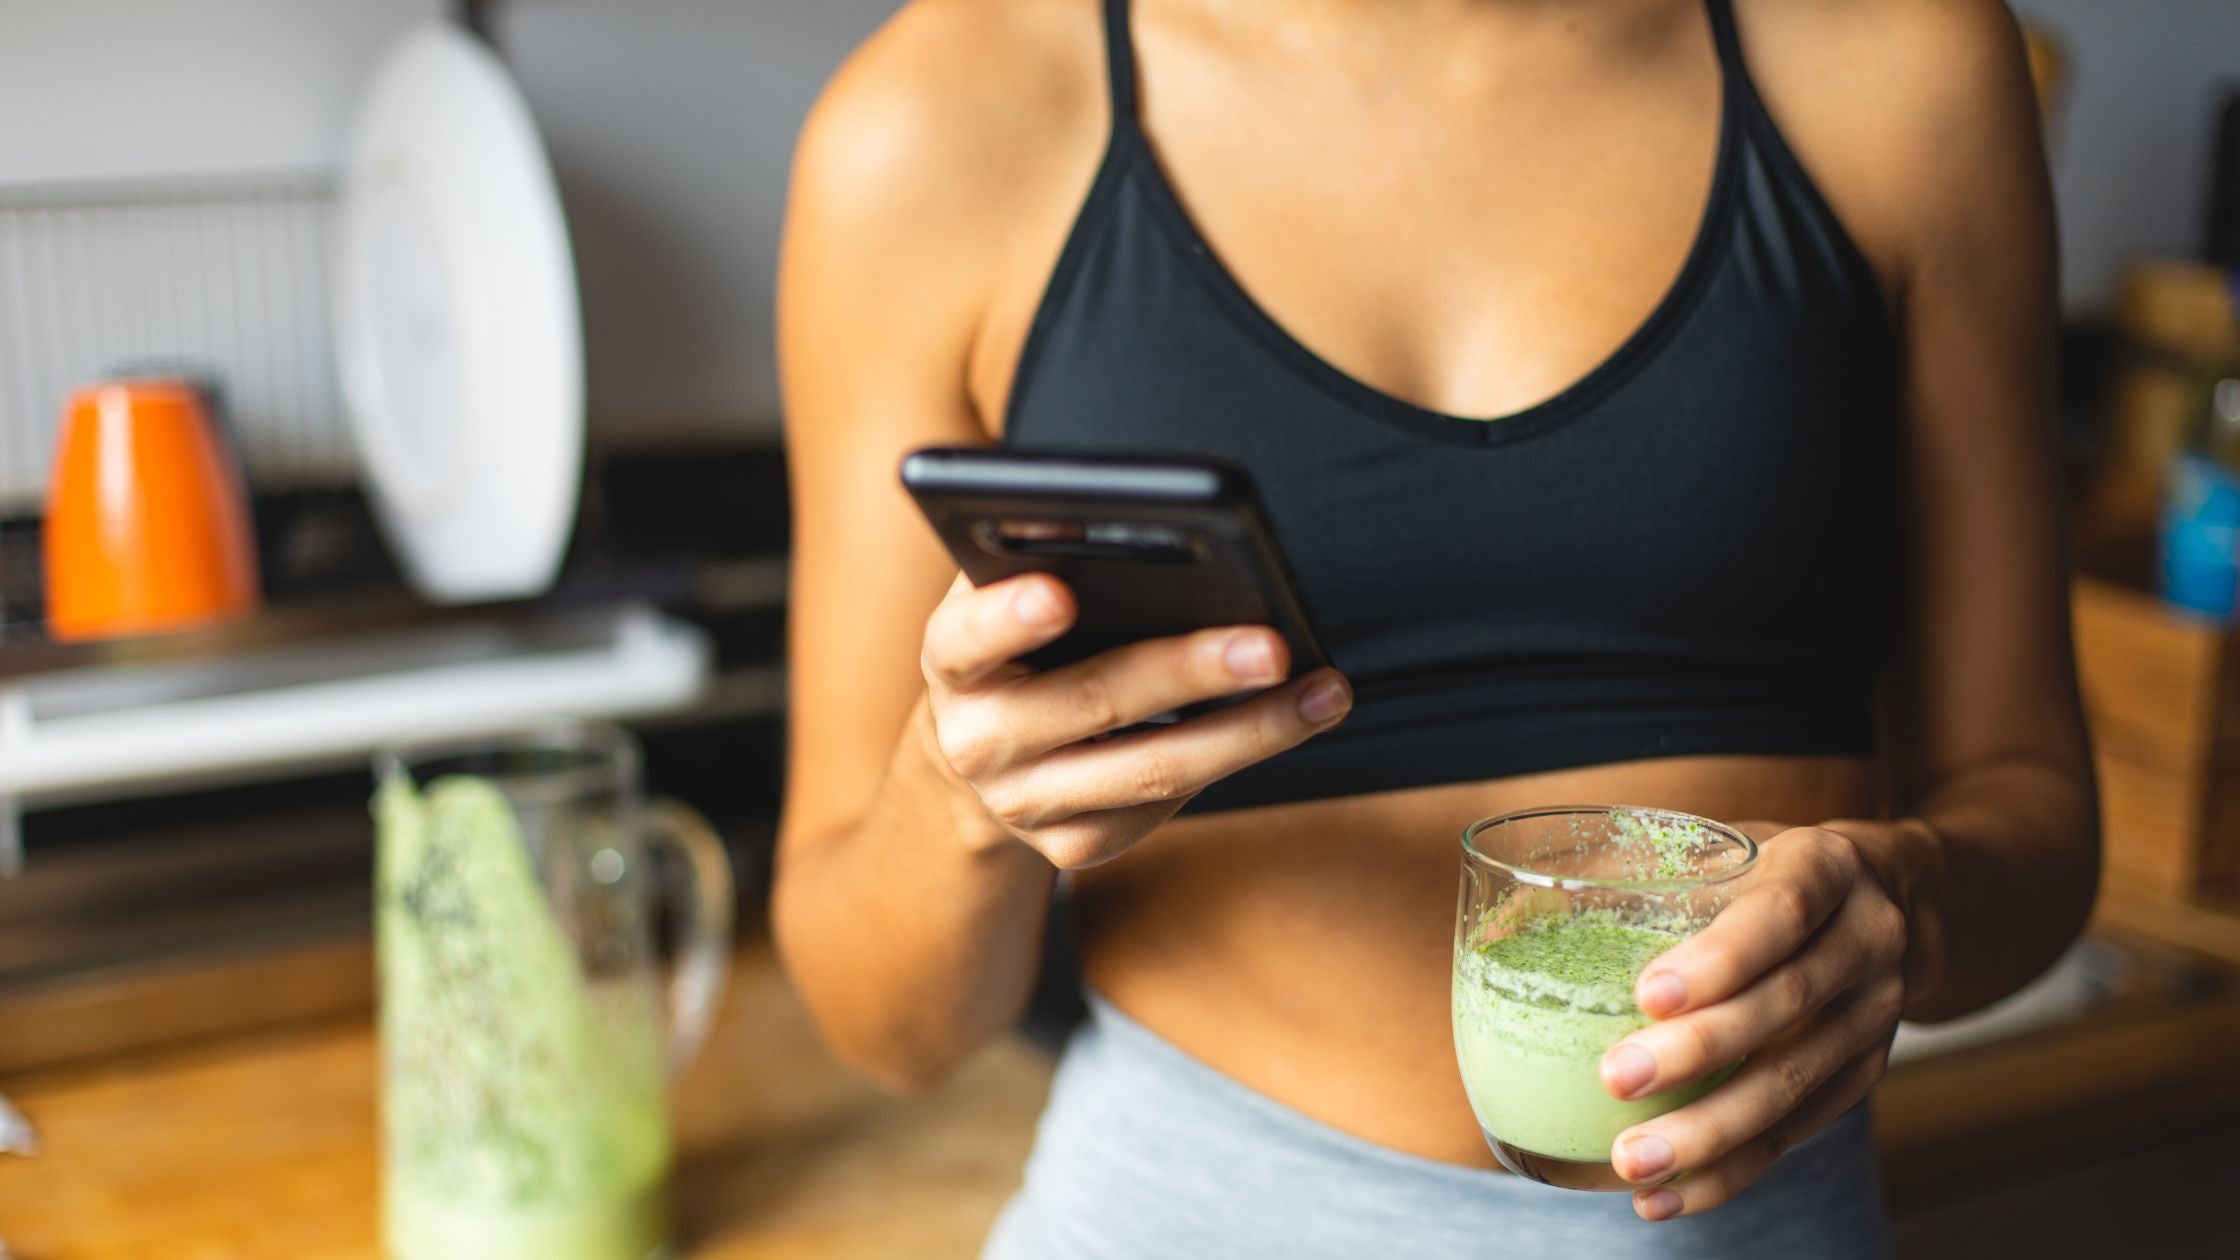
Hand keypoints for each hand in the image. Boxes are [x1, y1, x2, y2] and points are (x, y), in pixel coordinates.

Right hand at [917, 572, 1351, 868]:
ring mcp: (1024, 805)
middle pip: (1092, 705)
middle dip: (1188, 672)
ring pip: (1150, 772)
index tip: (1059, 594)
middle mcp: (976, 742)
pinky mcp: (1072, 848)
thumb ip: (1034, 556)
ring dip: (1248, 732)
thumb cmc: (1012, 648)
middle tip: (1271, 645)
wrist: (977, 760)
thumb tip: (1108, 514)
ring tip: (1323, 692)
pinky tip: (1286, 725)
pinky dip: (1231, 761)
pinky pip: (1164, 807)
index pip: (964, 639)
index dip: (1006, 618)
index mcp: (950, 663)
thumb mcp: (999, 599)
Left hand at [1599, 821, 1914, 1220]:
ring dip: (1712, 1133)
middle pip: (1790, 1003)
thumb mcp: (1719, 843)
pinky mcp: (1863, 1077)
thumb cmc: (1761, 871)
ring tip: (1633, 1162)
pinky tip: (1667, 1197)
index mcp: (1826, 866)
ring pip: (1796, 1084)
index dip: (1720, 957)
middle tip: (1617, 1078)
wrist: (1886, 904)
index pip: (1782, 911)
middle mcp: (1866, 940)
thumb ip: (1631, 871)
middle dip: (1700, 1053)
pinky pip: (1797, 1134)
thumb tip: (1502, 915)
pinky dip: (1730, 1172)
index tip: (1648, 994)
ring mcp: (1875, 1016)